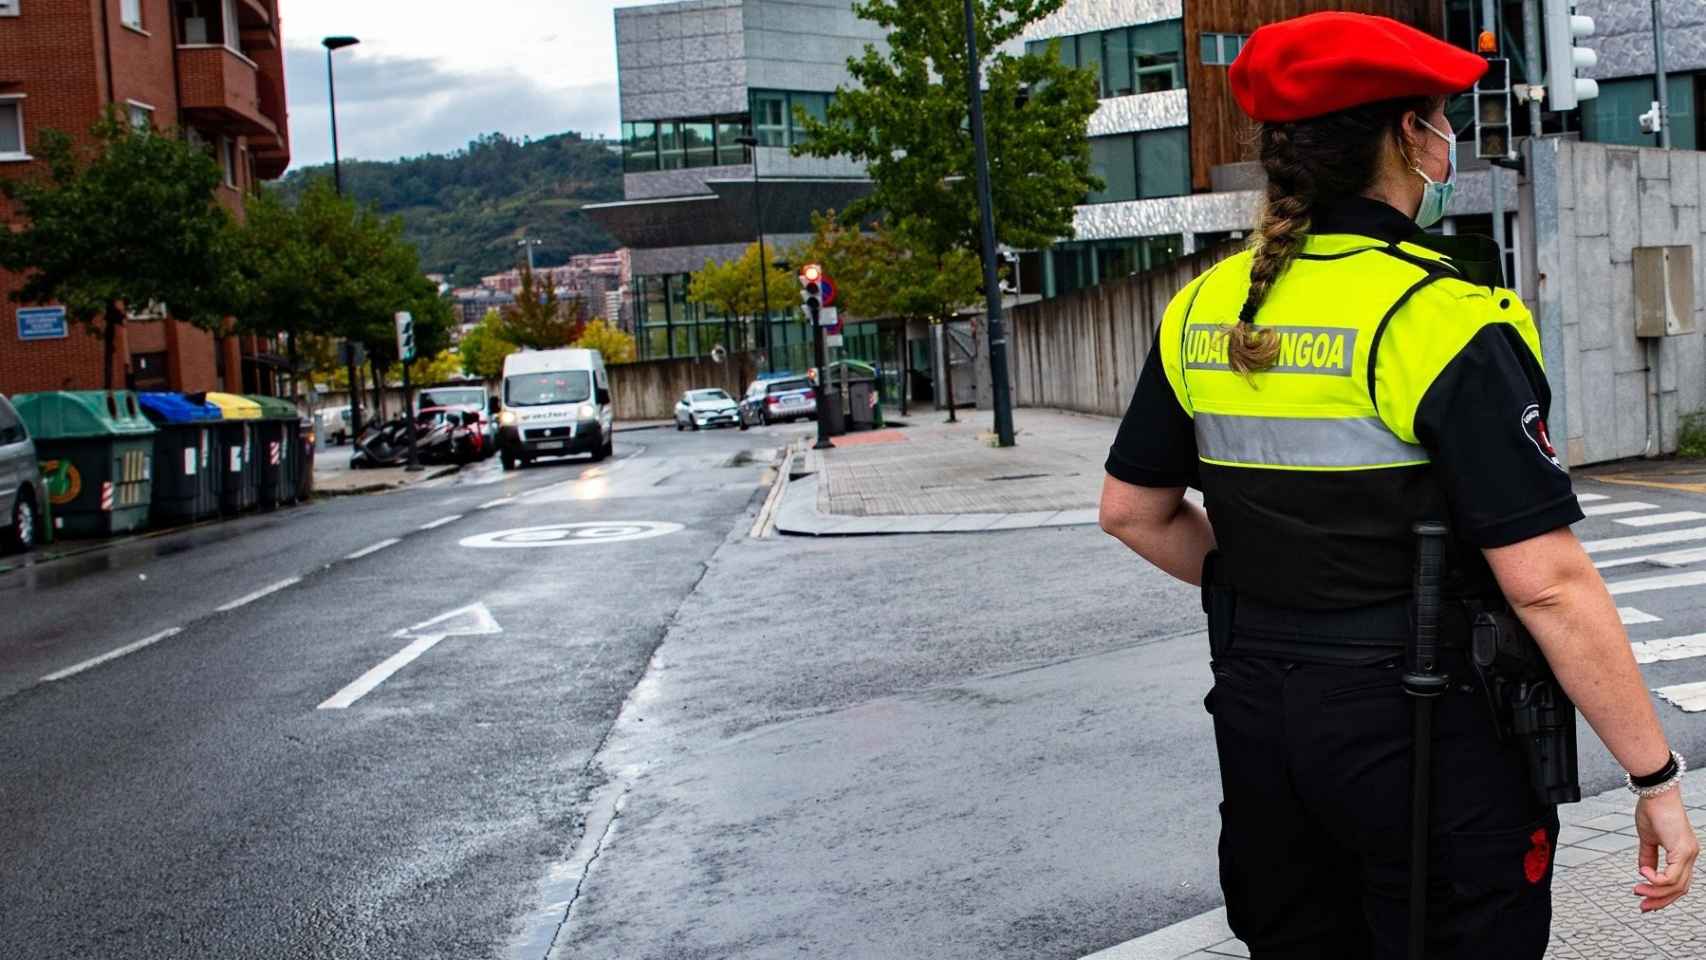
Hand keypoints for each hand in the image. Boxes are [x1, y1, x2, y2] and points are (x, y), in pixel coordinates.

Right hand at [1633, 788, 1698, 911]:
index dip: (1663, 895)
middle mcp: (1691, 856)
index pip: (1678, 882)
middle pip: (1680, 889)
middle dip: (1660, 901)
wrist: (1656, 793)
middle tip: (1642, 906)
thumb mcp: (1647, 838)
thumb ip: (1647, 856)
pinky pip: (1671, 876)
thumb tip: (1644, 872)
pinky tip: (1643, 874)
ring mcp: (1689, 854)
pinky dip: (1656, 880)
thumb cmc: (1653, 810)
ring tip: (1638, 890)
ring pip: (1677, 886)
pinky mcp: (1682, 851)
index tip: (1645, 900)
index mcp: (1684, 853)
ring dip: (1655, 892)